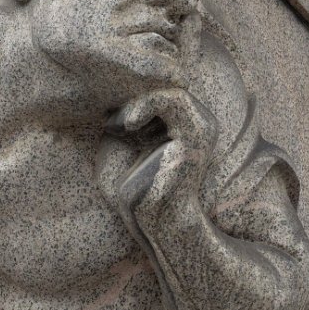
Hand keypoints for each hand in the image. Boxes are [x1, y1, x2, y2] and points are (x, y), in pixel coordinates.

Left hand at [105, 88, 216, 223]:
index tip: (108, 120)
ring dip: (139, 101)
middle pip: (166, 87)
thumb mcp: (120, 147)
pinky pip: (173, 100)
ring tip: (121, 123)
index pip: (159, 93)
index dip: (132, 99)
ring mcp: (200, 129)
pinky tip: (127, 124)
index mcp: (184, 126)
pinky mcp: (195, 136)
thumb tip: (108, 98)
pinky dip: (146, 105)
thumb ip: (120, 120)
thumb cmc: (135, 189)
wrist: (152, 222)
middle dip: (135, 98)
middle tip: (111, 119)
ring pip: (170, 89)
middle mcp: (199, 124)